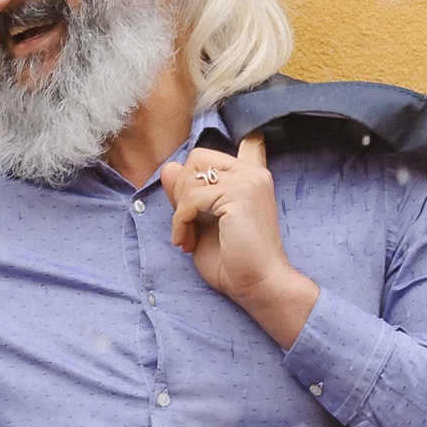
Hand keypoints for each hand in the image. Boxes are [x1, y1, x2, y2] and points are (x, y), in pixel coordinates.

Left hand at [159, 133, 318, 347]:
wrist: (257, 285)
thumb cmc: (233, 260)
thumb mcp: (201, 221)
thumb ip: (187, 195)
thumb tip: (168, 167)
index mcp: (250, 177)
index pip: (240, 141)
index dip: (217, 154)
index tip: (204, 181)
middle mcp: (253, 173)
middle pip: (198, 157)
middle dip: (181, 189)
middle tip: (184, 223)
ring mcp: (249, 181)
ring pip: (191, 176)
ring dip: (179, 210)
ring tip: (185, 237)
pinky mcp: (240, 194)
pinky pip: (191, 198)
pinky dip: (180, 222)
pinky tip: (186, 242)